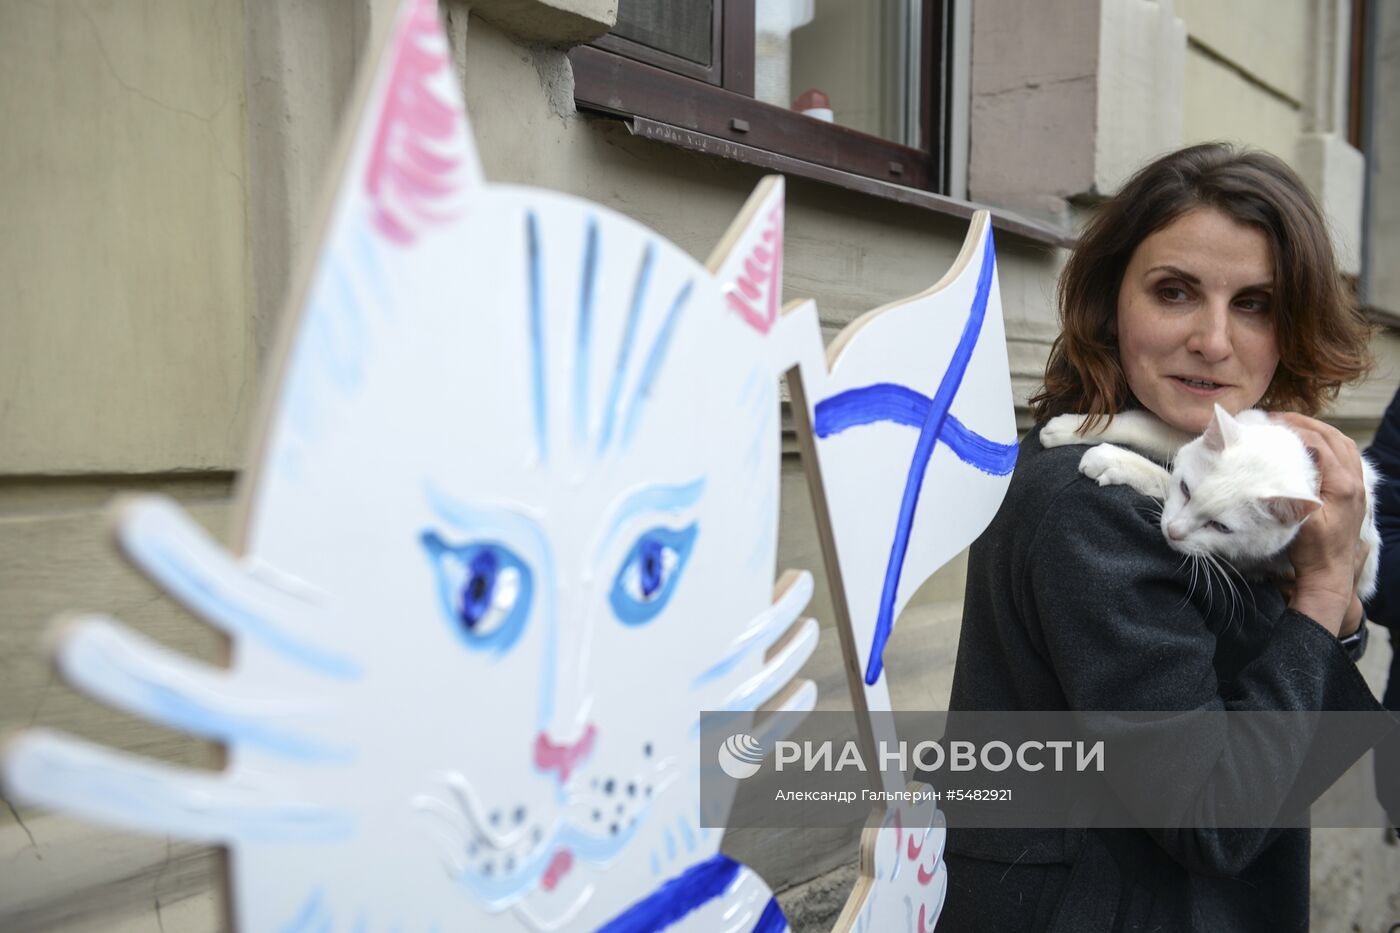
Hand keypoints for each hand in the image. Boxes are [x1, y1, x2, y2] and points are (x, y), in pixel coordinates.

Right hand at [1273, 413, 1368, 636]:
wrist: (1329, 573)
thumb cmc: (1311, 550)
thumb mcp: (1298, 518)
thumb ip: (1293, 488)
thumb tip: (1281, 461)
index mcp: (1343, 484)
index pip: (1319, 443)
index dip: (1292, 429)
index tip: (1268, 425)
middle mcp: (1355, 481)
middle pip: (1333, 438)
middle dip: (1305, 424)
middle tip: (1276, 418)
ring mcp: (1357, 486)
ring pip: (1342, 445)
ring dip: (1318, 431)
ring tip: (1292, 427)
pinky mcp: (1354, 493)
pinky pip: (1345, 457)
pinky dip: (1327, 444)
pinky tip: (1310, 447)